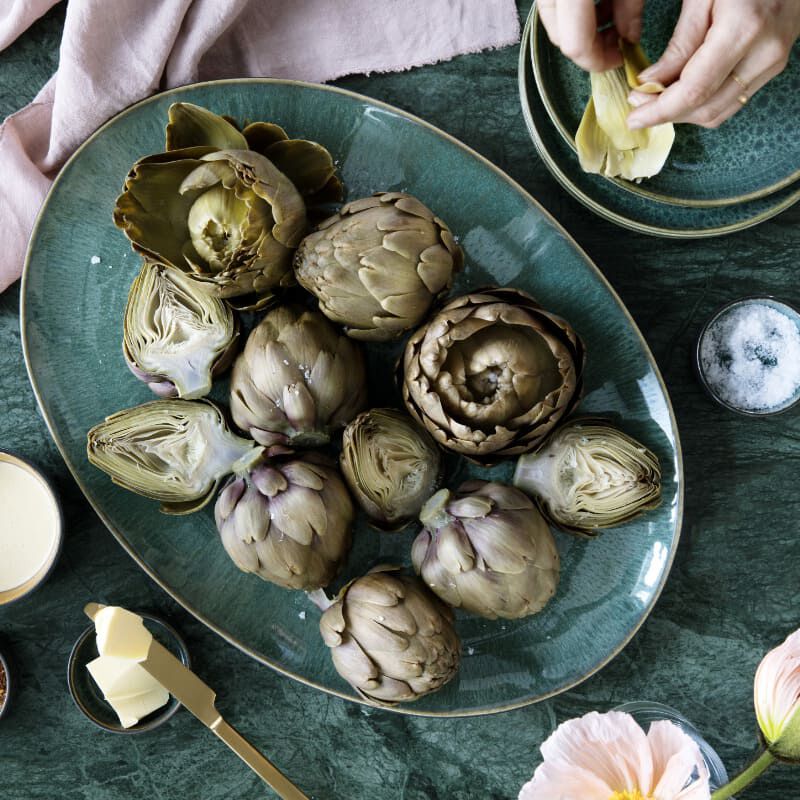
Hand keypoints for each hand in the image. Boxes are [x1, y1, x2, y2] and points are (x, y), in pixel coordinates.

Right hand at [538, 0, 645, 71]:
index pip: (576, 45)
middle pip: (560, 36)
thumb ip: (630, 8)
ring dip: (582, 28)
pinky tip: (598, 1)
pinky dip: (574, 10)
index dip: (600, 59)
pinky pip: (554, 2)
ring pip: (553, 20)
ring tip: (611, 17)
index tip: (621, 58)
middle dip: (589, 46)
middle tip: (616, 39)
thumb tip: (630, 36)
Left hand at [627, 0, 799, 128]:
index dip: (659, 111)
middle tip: (638, 104)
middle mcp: (764, 52)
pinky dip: (702, 104)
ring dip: (683, 114)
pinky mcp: (773, 65)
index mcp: (744, 28)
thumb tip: (649, 85)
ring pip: (719, 112)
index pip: (694, 91)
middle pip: (706, 109)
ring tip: (657, 99)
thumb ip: (678, 44)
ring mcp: (773, 62)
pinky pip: (732, 100)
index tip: (633, 116)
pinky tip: (681, 92)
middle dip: (667, 115)